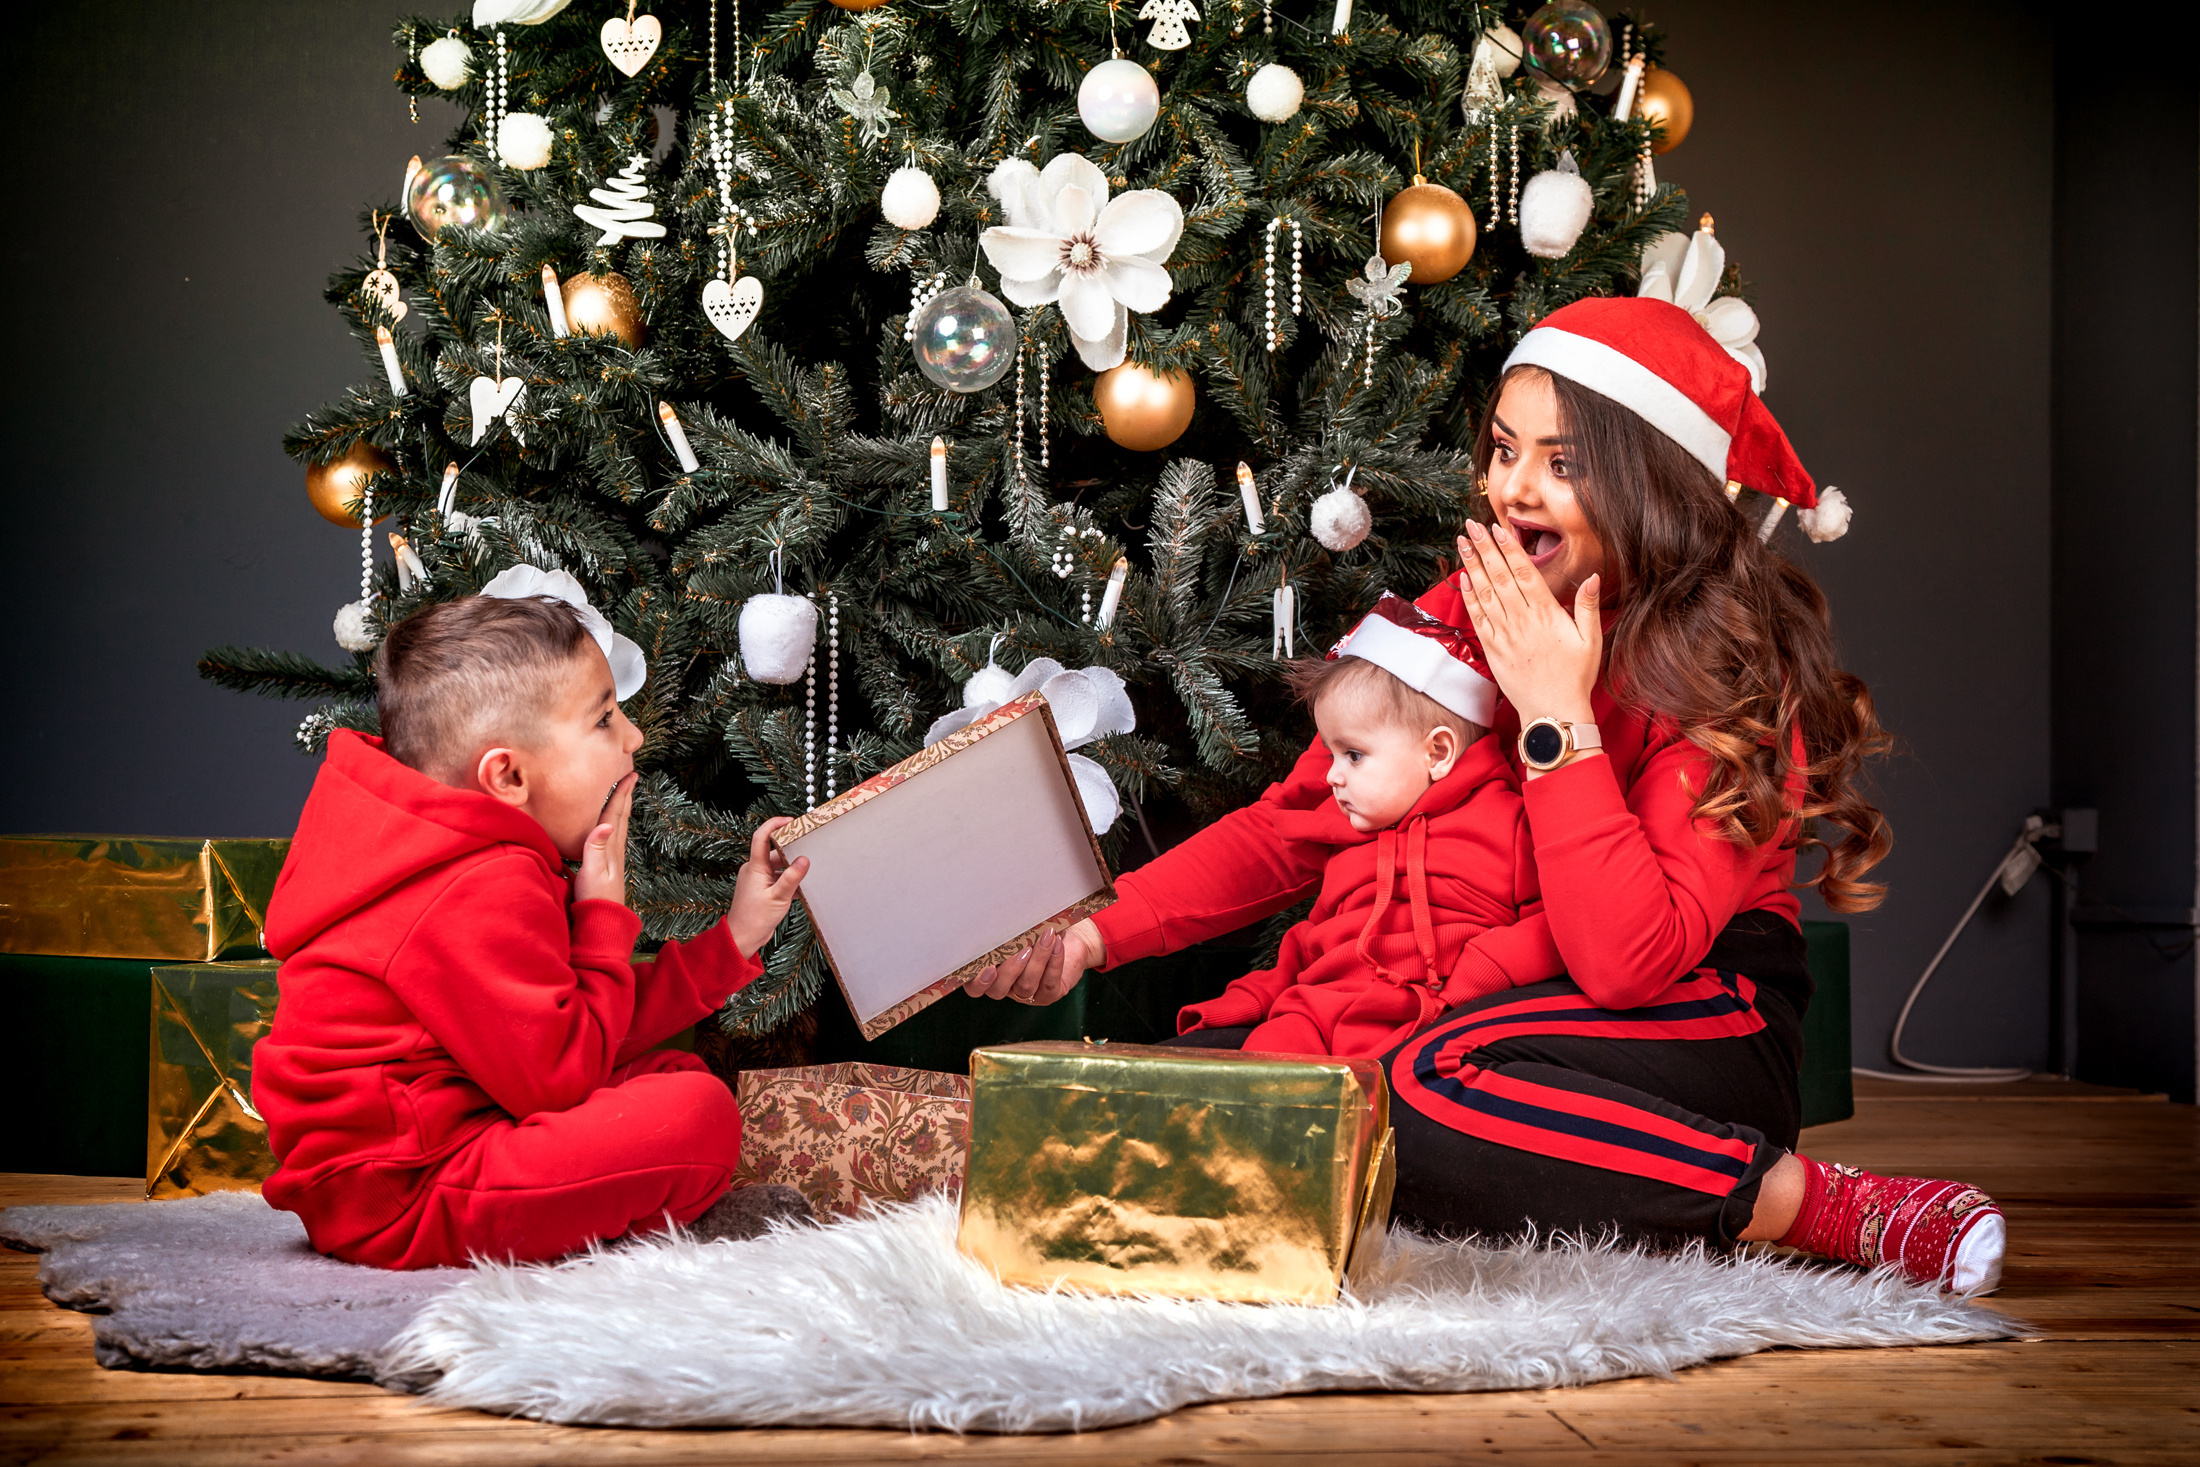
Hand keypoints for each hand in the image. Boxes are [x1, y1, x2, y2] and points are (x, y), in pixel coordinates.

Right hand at [573, 773, 635, 907]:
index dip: (622, 793)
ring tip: (622, 796)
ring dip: (620, 808)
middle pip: (620, 816)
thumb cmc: (596, 897)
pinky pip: (611, 837)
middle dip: (624, 795)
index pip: (616, 813)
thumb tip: (605, 823)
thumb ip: (596, 847)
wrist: (604, 921)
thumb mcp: (593, 871)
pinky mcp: (607, 866)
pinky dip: (612, 824)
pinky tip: (609, 827)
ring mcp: (612, 858)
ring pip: (617, 826)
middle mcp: (614, 849)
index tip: (630, 774)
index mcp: (611, 846)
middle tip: (630, 777)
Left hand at [727, 817, 809, 957]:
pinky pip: (779, 879)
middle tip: (810, 846)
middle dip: (792, 850)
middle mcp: (755, 870)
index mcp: (755, 867)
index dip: (774, 824)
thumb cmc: (755, 918)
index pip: (761, 837)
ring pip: (779, 867)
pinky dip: (790, 882)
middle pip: (775, 852)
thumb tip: (805, 859)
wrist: (742, 938)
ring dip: (793, 869)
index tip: (791, 821)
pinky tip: (803, 889)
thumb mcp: (778, 897)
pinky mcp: (764, 890)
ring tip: (810, 871)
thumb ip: (792, 878)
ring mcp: (759, 880)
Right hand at [963, 917, 1103, 1006]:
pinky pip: (1049, 982)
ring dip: (1037, 960)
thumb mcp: (1019, 929)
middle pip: (998, 990)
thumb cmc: (1037, 930)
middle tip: (1024, 949)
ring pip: (1026, 985)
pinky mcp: (1049, 994)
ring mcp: (1028, 994)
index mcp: (992, 972)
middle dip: (1010, 970)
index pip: (974, 987)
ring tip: (1046, 938)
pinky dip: (1054, 961)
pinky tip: (1057, 944)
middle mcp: (1007, 987)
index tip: (989, 966)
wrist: (1067, 936)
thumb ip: (1006, 929)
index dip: (978, 982)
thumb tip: (1001, 913)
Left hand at [1455, 521, 1603, 743]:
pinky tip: (1465, 579)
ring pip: (1485, 592)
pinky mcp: (1492, 649)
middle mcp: (1521, 620)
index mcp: (1545, 614)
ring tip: (1462, 542)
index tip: (1497, 528)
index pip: (1523, 572)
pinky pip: (1478, 617)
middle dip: (1484, 548)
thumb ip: (1588, 606)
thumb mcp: (1591, 640)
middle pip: (1499, 576)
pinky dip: (1470, 596)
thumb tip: (1593, 577)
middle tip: (1471, 525)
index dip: (1509, 548)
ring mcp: (1504, 634)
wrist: (1553, 712)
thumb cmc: (1576, 676)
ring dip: (1472, 565)